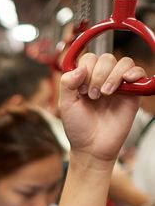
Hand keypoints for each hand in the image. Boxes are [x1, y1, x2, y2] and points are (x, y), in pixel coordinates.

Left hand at [59, 53, 145, 167]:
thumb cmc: (78, 127)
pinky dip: (133, 72)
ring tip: (105, 94)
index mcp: (84, 80)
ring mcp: (118, 85)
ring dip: (112, 76)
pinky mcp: (133, 93)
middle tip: (92, 95)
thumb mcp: (65, 104)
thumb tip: (80, 68)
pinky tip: (125, 82)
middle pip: (105, 58)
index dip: (85, 70)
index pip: (89, 59)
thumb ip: (67, 83)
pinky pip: (139, 72)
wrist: (92, 146)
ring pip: (122, 62)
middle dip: (97, 75)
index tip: (81, 90)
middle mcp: (102, 79)